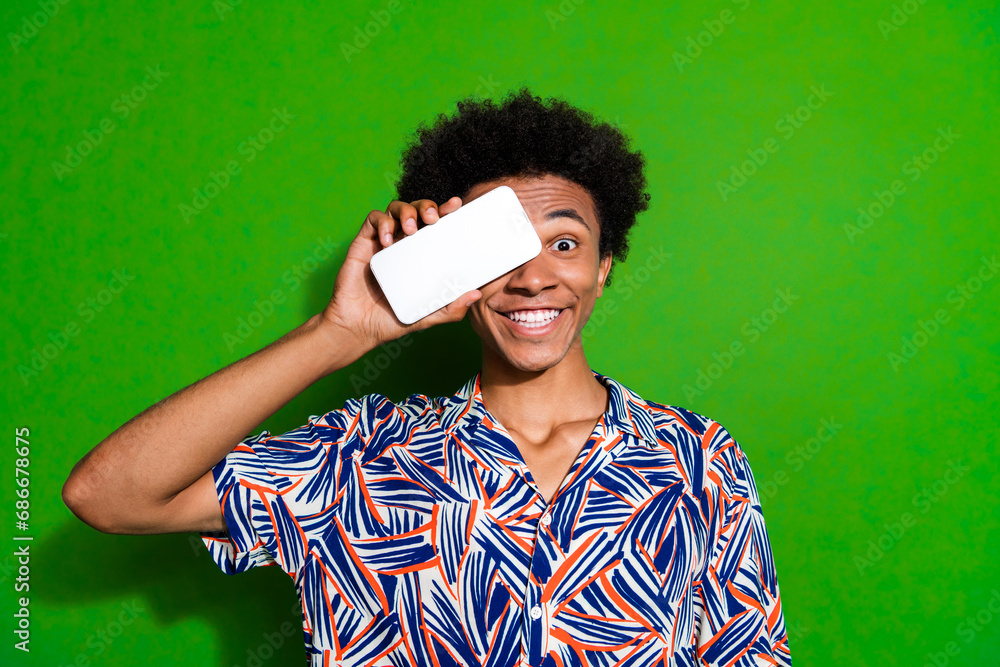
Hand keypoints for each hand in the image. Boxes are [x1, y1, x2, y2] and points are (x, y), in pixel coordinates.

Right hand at [318, 196, 481, 350]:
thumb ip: (450, 308)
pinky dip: (382, 223)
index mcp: (422, 254)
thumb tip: (476, 293)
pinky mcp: (364, 243)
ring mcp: (384, 241)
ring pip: (396, 208)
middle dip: (427, 206)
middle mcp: (404, 243)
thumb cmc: (393, 320)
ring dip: (406, 211)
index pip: (436, 226)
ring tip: (410, 229)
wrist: (359, 327)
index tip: (457, 205)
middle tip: (432, 218)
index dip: (446, 211)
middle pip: (418, 210)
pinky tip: (387, 240)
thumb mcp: (428, 316)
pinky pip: (373, 220)